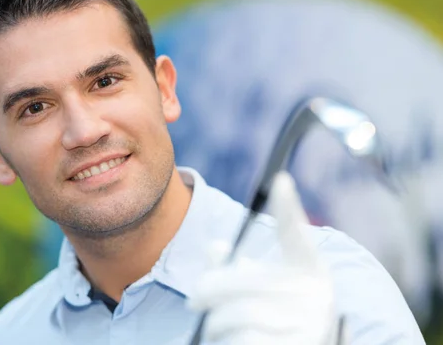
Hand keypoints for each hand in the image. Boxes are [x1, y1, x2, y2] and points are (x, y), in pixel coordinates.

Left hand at [188, 172, 343, 344]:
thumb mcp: (265, 287)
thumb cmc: (278, 315)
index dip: (288, 208)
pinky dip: (228, 340)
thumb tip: (213, 247)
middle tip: (193, 300)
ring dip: (215, 321)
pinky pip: (243, 339)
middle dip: (207, 290)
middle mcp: (315, 292)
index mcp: (309, 269)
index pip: (296, 233)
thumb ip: (239, 267)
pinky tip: (232, 340)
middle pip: (242, 280)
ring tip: (215, 325)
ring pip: (236, 314)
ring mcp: (310, 323)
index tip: (280, 180)